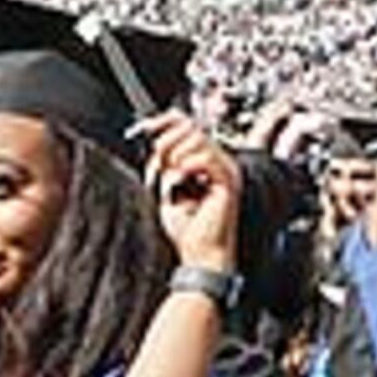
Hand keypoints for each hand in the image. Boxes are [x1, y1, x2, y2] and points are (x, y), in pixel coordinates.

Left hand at [141, 112, 243, 277]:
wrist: (202, 254)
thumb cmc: (189, 229)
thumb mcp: (166, 188)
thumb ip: (164, 163)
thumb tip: (156, 142)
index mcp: (204, 161)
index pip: (188, 125)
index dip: (166, 121)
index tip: (148, 127)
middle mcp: (218, 162)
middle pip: (191, 127)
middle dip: (167, 142)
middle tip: (159, 164)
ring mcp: (225, 169)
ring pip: (197, 139)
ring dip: (175, 155)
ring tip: (171, 177)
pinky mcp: (228, 180)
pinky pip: (206, 157)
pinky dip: (187, 166)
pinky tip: (181, 180)